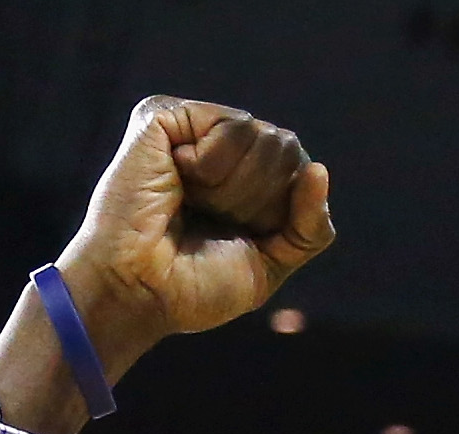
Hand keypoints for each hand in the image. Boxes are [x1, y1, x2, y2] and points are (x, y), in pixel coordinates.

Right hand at [60, 99, 332, 353]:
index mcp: (243, 178)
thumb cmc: (192, 288)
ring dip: (234, 188)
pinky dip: (213, 167)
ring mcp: (192, 127)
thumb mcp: (270, 264)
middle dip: (257, 200)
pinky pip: (233, 126)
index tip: (233, 238)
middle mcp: (219, 146)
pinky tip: (178, 178)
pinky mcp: (165, 115)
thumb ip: (309, 226)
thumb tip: (319, 169)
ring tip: (190, 202)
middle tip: (207, 221)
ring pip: (264, 137)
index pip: (298, 169)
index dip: (278, 212)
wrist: (140, 292)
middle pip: (286, 149)